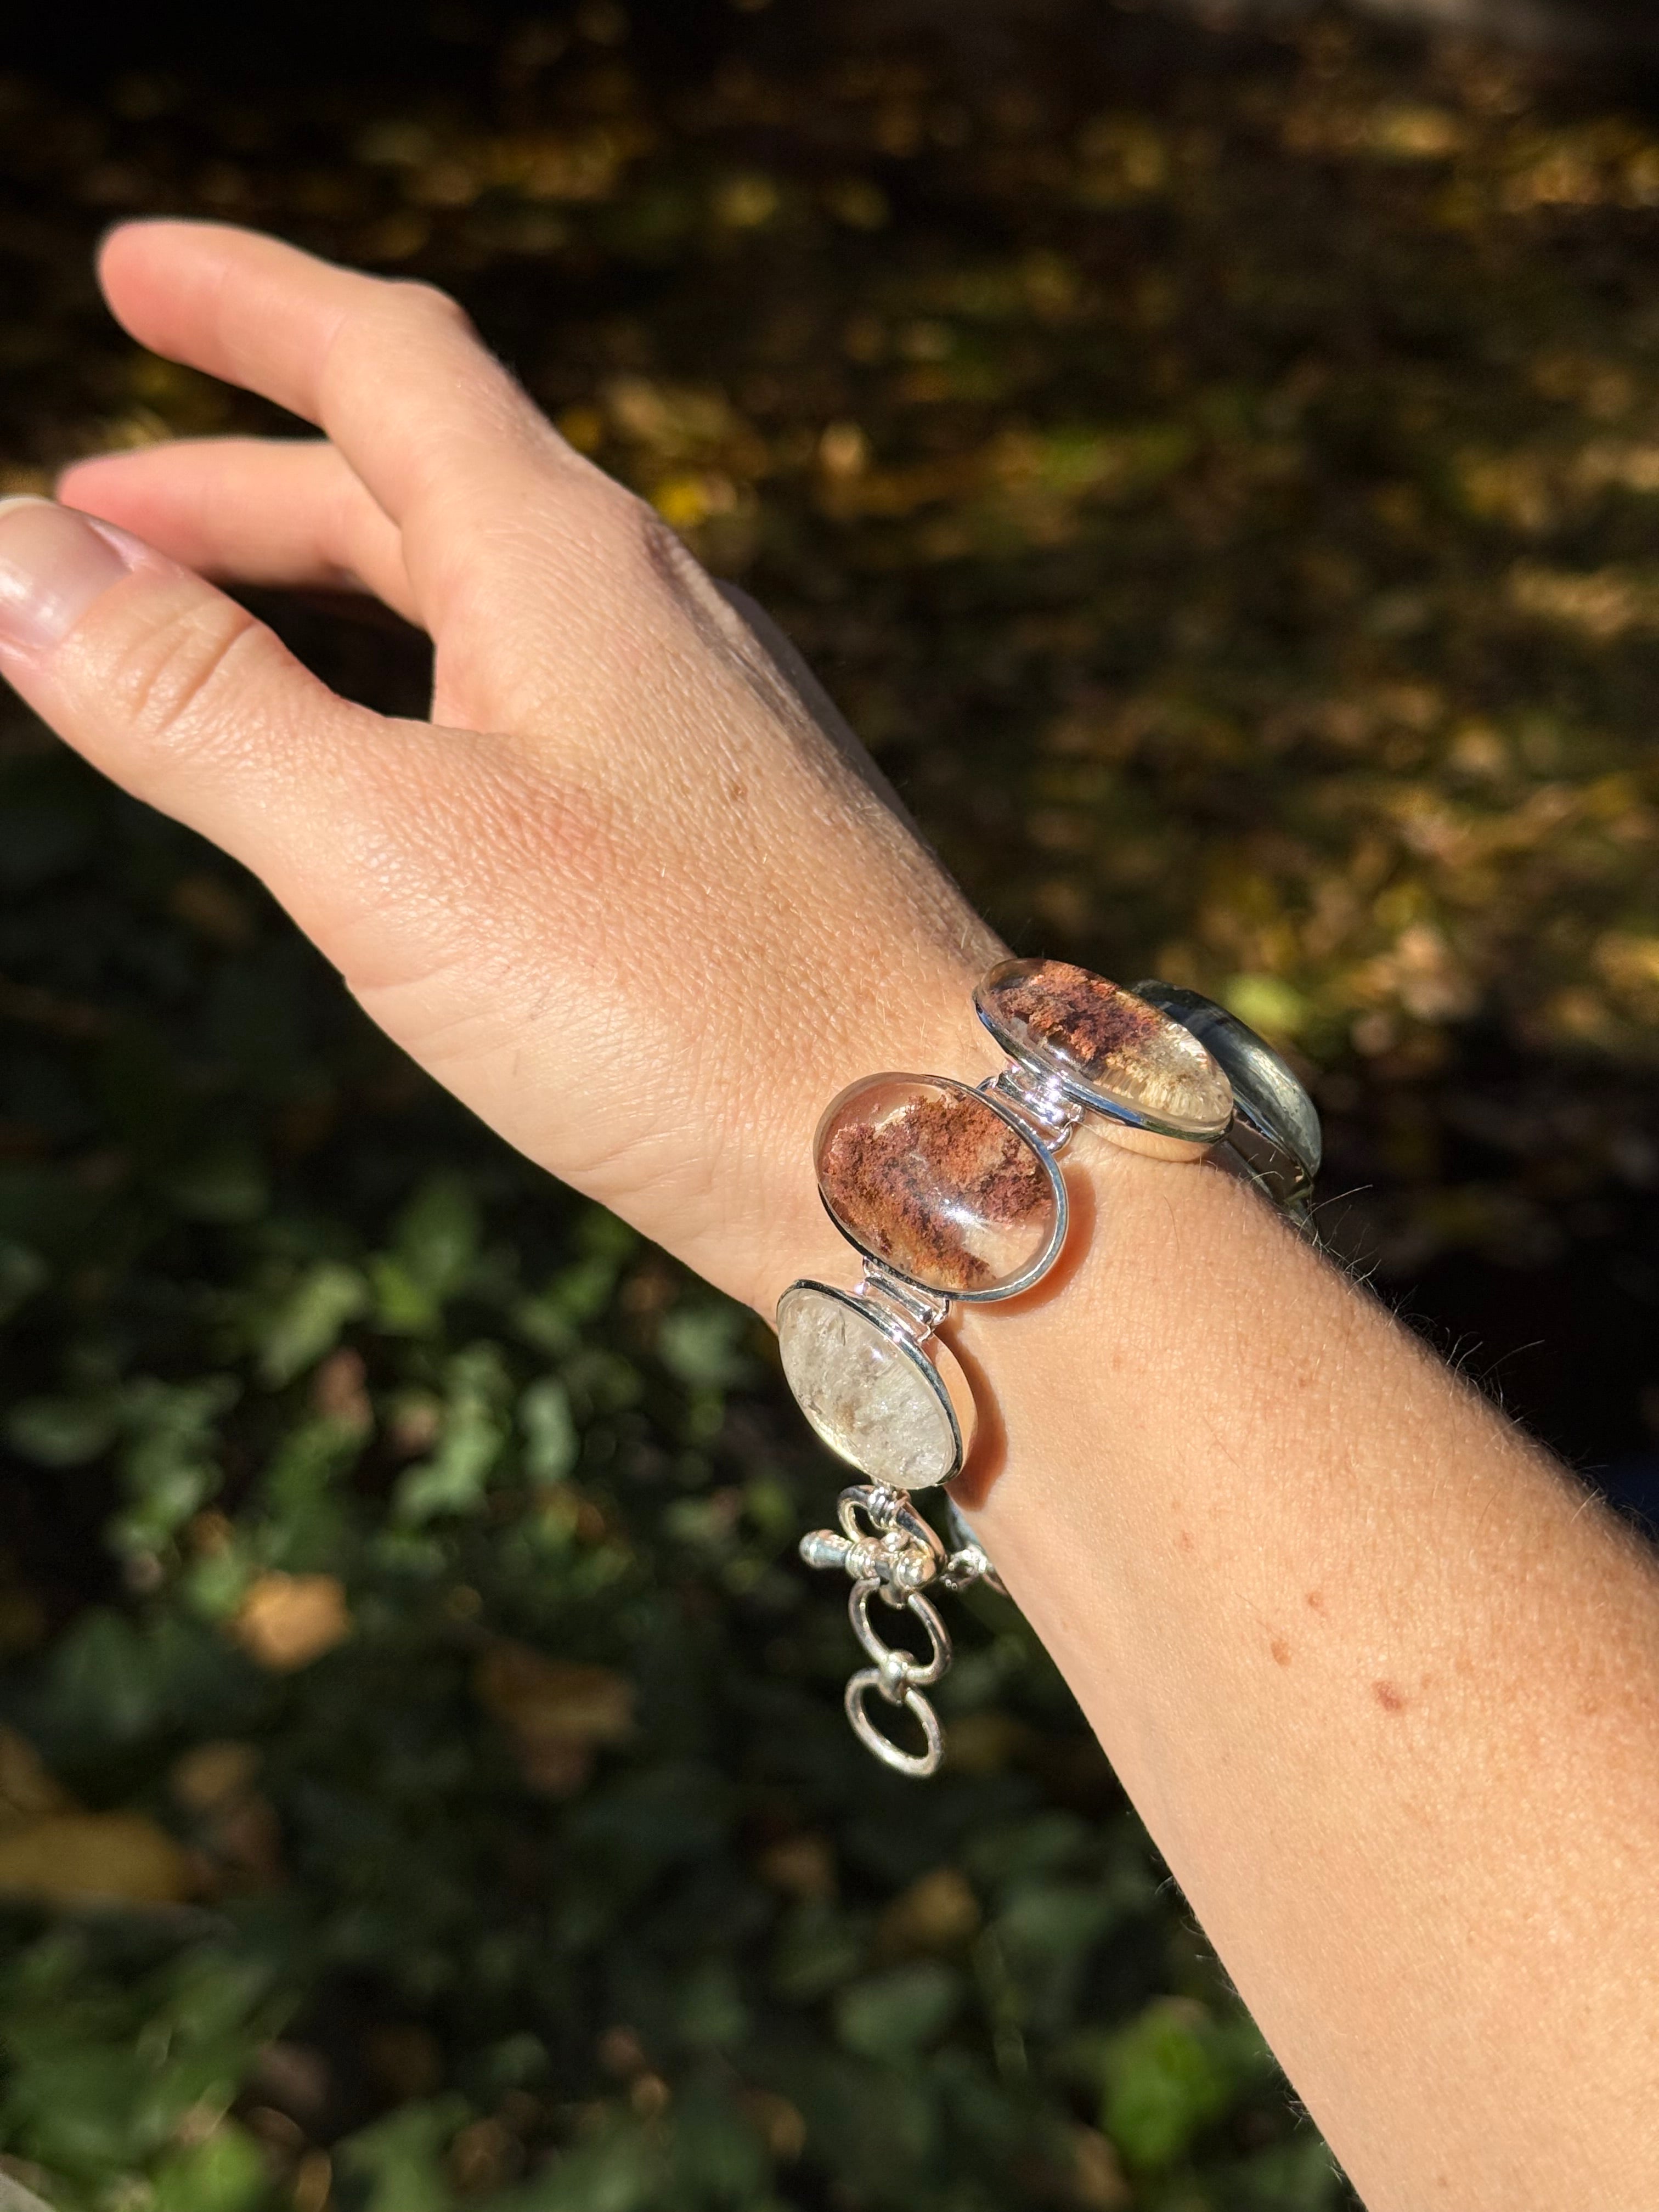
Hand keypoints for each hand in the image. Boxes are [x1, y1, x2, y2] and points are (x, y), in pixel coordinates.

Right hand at [0, 220, 1000, 1312]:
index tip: (129, 267)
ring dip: (335, 591)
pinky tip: (409, 769)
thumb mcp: (388, 848)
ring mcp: (707, 715)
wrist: (924, 1148)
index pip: (386, 360)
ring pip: (486, 601)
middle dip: (244, 482)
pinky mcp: (732, 822)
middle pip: (422, 485)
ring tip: (215, 634)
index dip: (245, 301)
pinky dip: (428, 688)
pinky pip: (545, 696)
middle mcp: (655, 608)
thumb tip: (7, 553)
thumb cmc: (673, 1002)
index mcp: (567, 560)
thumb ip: (194, 703)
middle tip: (103, 506)